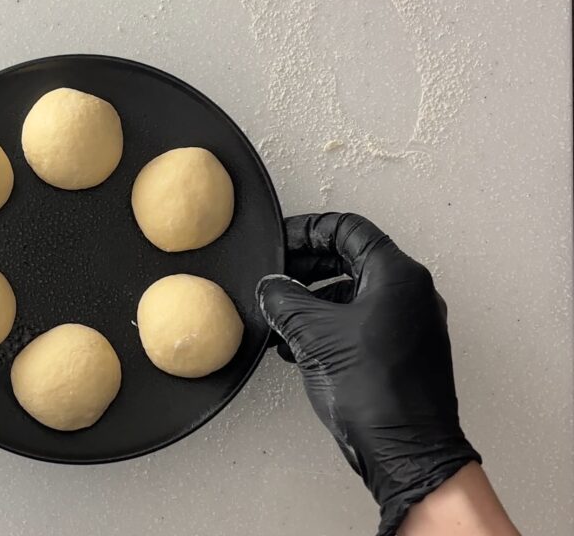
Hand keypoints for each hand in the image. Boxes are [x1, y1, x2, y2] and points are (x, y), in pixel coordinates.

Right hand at [255, 213, 480, 535]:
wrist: (406, 450)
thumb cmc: (378, 392)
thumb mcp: (313, 334)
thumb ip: (284, 301)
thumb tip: (271, 287)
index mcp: (397, 276)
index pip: (348, 229)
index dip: (307, 230)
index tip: (281, 241)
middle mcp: (409, 294)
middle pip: (350, 259)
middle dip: (306, 268)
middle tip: (276, 276)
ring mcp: (408, 324)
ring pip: (352, 293)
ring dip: (312, 300)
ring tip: (281, 314)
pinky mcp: (400, 351)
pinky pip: (358, 322)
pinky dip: (326, 324)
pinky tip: (298, 344)